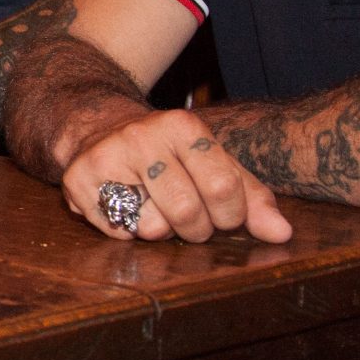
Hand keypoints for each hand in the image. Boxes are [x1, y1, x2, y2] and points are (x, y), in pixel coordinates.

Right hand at [59, 110, 292, 243]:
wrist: (101, 129)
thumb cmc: (171, 155)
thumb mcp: (214, 164)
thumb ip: (251, 198)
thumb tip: (282, 234)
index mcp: (183, 126)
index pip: (224, 189)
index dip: (230, 216)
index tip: (222, 213)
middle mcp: (143, 135)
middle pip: (188, 213)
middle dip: (195, 230)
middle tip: (187, 217)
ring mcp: (106, 155)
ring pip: (152, 227)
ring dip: (160, 231)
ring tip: (154, 209)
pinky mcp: (77, 179)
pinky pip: (117, 232)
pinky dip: (126, 231)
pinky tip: (125, 207)